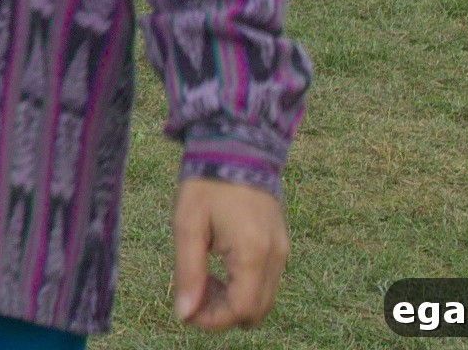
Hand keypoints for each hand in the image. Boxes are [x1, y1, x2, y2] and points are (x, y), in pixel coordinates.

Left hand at [173, 177, 288, 329]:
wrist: (236, 147)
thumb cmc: (206, 184)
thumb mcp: (188, 225)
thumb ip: (188, 272)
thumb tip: (184, 314)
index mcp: (253, 252)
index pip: (241, 310)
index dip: (213, 320)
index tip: (186, 312)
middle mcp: (276, 257)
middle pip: (256, 311)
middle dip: (223, 313)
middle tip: (193, 293)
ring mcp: (283, 251)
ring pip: (264, 300)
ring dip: (234, 301)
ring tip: (204, 278)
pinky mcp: (282, 245)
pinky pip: (267, 282)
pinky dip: (244, 287)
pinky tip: (220, 267)